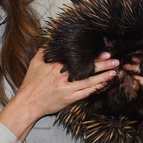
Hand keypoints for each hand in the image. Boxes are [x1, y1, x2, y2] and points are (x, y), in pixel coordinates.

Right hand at [0, 49, 118, 140]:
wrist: (27, 103)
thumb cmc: (31, 84)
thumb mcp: (35, 63)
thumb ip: (44, 50)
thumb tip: (50, 39)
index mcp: (57, 66)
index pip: (78, 59)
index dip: (92, 56)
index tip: (104, 52)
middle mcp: (64, 76)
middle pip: (87, 69)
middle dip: (102, 65)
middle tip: (115, 61)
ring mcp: (68, 88)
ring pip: (89, 82)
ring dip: (103, 77)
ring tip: (115, 72)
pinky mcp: (69, 99)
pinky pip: (86, 93)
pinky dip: (96, 89)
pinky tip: (104, 85)